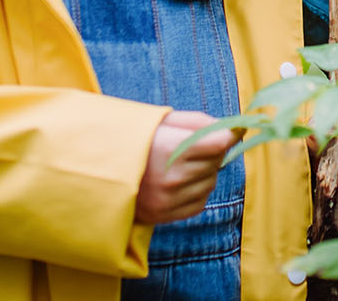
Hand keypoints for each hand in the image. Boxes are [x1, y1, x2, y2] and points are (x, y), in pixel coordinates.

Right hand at [135, 110, 237, 224]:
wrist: (103, 172)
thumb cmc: (137, 140)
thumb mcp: (163, 121)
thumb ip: (200, 122)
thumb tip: (234, 129)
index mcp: (170, 148)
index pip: (220, 144)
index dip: (229, 135)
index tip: (232, 130)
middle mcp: (172, 177)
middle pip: (217, 162)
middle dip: (212, 151)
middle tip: (193, 146)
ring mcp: (169, 199)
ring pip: (211, 182)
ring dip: (204, 172)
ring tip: (181, 165)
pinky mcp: (165, 215)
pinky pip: (200, 202)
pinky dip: (197, 191)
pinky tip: (179, 182)